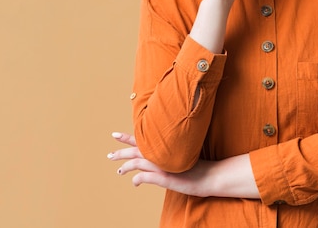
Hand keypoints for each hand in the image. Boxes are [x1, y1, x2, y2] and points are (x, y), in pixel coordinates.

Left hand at [108, 132, 259, 198]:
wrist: (209, 175)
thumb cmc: (196, 164)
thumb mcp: (178, 155)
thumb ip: (165, 153)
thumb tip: (156, 155)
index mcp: (162, 147)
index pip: (140, 139)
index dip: (126, 137)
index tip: (114, 134)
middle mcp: (160, 154)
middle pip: (134, 151)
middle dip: (120, 152)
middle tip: (109, 155)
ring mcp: (161, 165)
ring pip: (136, 163)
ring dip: (126, 167)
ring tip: (119, 171)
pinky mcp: (164, 178)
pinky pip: (144, 177)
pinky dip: (137, 179)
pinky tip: (134, 183)